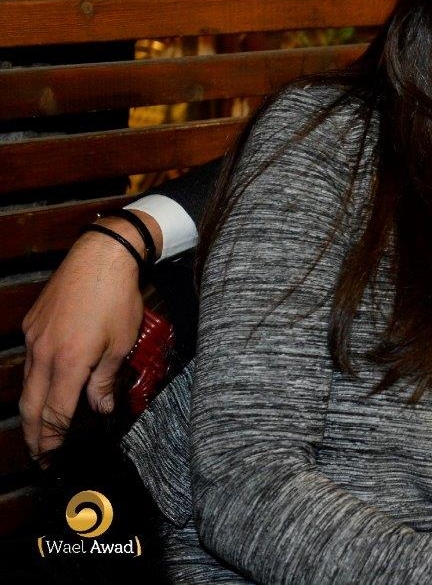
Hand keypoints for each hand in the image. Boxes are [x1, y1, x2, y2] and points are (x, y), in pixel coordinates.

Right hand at [20, 216, 149, 454]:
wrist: (102, 257)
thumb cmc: (117, 299)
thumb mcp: (121, 343)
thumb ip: (105, 380)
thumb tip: (100, 407)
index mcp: (68, 362)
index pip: (55, 412)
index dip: (53, 438)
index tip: (53, 457)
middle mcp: (44, 353)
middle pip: (31, 404)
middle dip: (33, 433)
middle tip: (38, 454)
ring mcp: (34, 338)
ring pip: (28, 382)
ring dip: (32, 407)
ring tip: (38, 427)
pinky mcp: (33, 324)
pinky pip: (30, 359)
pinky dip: (36, 378)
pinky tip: (45, 385)